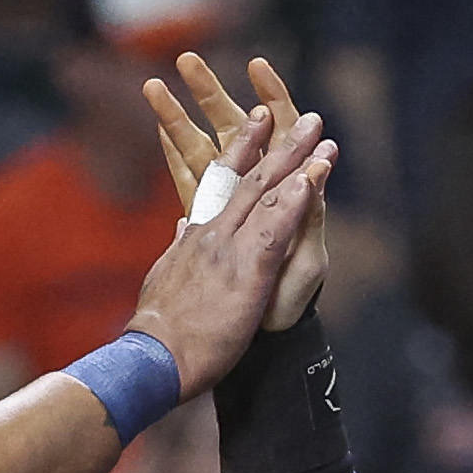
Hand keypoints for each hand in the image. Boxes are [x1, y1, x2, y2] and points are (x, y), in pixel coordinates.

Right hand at [124, 97, 337, 394]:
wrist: (155, 359)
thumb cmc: (160, 330)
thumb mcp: (165, 277)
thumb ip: (179, 246)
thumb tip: (184, 224)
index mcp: (197, 236)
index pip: (220, 182)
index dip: (242, 151)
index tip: (257, 121)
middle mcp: (213, 231)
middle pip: (247, 176)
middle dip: (275, 140)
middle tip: (297, 113)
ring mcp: (230, 246)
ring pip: (266, 190)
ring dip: (296, 157)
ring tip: (317, 128)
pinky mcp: (247, 268)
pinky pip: (277, 225)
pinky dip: (297, 198)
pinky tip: (314, 177)